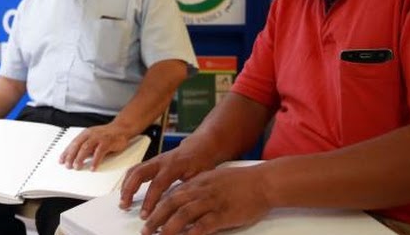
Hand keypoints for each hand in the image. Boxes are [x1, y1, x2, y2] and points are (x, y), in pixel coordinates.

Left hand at [58, 124, 130, 169]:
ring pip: (86, 148)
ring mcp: (99, 137)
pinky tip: (93, 167)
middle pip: (77, 145)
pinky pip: (99, 152)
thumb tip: (76, 157)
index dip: (66, 152)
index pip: (73, 143)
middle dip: (71, 156)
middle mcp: (91, 134)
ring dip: (80, 158)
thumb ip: (85, 147)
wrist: (121, 128)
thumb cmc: (107, 135)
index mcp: (85, 134)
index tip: (61, 160)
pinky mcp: (107, 142)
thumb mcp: (93, 140)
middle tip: (68, 165)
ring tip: (77, 167)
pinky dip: (95, 161)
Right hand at [119, 144, 213, 216]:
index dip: (150, 200)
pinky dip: (128, 181)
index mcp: (174, 165)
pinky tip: (126, 192)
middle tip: (125, 205)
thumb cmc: (202, 161)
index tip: (145, 215)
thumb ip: (190, 191)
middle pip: (139, 173)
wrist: (200, 146)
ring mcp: (155, 160)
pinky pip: (135, 169)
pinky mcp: (152, 162)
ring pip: (134, 170)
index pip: (158, 183)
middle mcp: (161, 161)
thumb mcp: (201, 177)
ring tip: (123, 202)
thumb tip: (185, 210)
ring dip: (126, 186)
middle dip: (129, 190)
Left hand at [140, 165, 270, 234]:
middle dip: (155, 218)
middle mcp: (201, 191)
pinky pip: (203, 225)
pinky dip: (191, 233)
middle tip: (145, 230)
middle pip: (171, 204)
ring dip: (168, 227)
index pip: (171, 194)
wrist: (264, 182)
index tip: (147, 216)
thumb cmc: (242, 182)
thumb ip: (199, 188)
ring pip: (183, 215)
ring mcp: (212, 202)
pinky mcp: (224, 214)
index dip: (156, 206)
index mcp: (198, 182)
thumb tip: (184, 199)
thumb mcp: (215, 179)